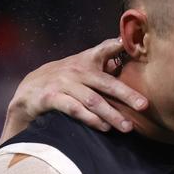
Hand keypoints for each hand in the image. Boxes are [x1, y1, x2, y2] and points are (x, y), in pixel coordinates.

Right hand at [6, 38, 147, 134]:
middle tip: (144, 106)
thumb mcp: (82, 67)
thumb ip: (103, 62)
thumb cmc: (64, 80)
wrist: (28, 91)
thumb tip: (125, 56)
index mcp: (85, 61)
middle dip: (127, 94)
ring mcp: (63, 84)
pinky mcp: (51, 98)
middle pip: (106, 83)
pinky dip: (90, 119)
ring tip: (127, 127)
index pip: (103, 50)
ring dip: (111, 114)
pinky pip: (74, 109)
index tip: (129, 45)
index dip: (116, 46)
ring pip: (92, 100)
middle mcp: (76, 71)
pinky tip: (104, 127)